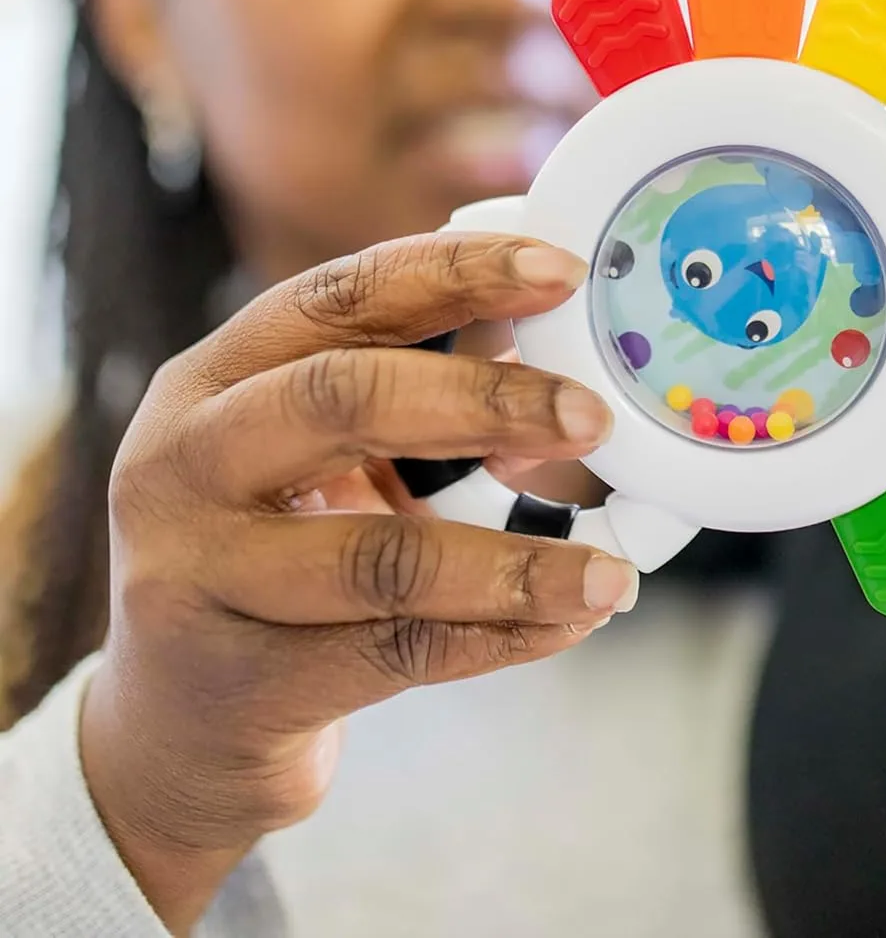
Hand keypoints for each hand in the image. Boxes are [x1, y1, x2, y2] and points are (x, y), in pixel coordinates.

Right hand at [80, 233, 634, 933]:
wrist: (166, 726)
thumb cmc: (266, 549)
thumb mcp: (306, 453)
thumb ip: (406, 392)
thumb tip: (550, 358)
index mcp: (215, 377)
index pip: (340, 296)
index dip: (456, 273)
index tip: (562, 270)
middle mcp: (187, 461)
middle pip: (343, 400)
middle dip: (485, 401)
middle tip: (592, 418)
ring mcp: (201, 577)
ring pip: (380, 560)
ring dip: (515, 565)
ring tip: (609, 573)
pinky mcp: (242, 684)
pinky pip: (397, 654)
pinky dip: (499, 637)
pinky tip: (570, 621)